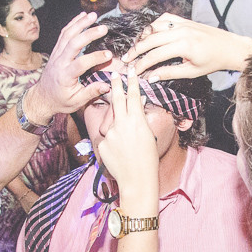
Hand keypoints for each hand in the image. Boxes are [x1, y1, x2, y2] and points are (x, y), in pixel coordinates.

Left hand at [22, 12, 111, 124]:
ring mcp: (56, 55)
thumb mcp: (76, 101)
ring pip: (67, 35)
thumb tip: (107, 85)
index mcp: (65, 76)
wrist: (43, 97)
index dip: (95, 58)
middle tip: (103, 28)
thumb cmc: (60, 100)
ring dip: (80, 23)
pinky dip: (73, 23)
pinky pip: (64, 34)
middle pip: (73, 44)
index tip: (109, 55)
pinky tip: (82, 16)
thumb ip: (91, 92)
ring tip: (93, 15)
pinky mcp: (56, 50)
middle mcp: (59, 63)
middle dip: (89, 34)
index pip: (81, 63)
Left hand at [96, 66, 160, 207]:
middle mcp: (122, 124)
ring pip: (113, 123)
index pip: (133, 96)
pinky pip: (108, 138)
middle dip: (116, 85)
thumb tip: (137, 104)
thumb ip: (140, 118)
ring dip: (119, 128)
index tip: (130, 71)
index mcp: (137, 121)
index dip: (132, 82)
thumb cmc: (148, 159)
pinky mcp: (102, 143)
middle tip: (113, 73)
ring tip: (128, 144)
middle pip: (117, 99)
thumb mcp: (149, 135)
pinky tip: (121, 154)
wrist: (137, 180)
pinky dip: (114, 142)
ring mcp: (110, 133)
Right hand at [122, 13, 251, 79]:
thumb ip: (169, 73)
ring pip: (154, 27)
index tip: (133, 71)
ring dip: (143, 37)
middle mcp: (181, 31)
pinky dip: (154, 25)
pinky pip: (164, 19)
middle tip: (126, 58)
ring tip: (135, 47)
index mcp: (183, 46)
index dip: (142, 64)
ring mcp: (182, 23)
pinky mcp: (184, 20)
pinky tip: (149, 34)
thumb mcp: (191, 72)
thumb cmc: (212, 61)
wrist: (229, 47)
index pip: (155, 55)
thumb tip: (151, 77)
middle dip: (136, 50)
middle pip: (150, 40)